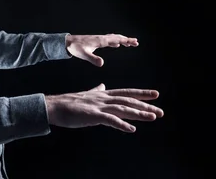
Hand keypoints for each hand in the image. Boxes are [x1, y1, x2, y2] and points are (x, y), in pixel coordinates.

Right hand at [44, 83, 162, 132]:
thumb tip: (103, 85)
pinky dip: (122, 124)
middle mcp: (103, 98)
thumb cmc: (69, 103)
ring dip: (138, 113)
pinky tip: (131, 129)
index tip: (155, 94)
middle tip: (161, 110)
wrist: (54, 106)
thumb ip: (96, 90)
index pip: (126, 93)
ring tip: (153, 117)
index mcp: (103, 94)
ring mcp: (98, 106)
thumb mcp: (87, 95)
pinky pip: (110, 120)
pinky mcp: (92, 115)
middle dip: (145, 105)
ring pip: (122, 109)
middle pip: (128, 101)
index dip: (141, 93)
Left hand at [66, 33, 138, 66]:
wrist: (67, 42)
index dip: (125, 41)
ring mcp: (99, 39)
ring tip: (130, 43)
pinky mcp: (96, 41)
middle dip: (127, 40)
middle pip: (117, 37)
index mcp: (100, 41)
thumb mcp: (84, 55)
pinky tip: (116, 45)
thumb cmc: (75, 48)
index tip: (134, 42)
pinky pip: (109, 40)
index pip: (116, 40)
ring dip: (122, 40)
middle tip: (136, 42)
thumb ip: (93, 59)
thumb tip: (102, 64)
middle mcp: (101, 38)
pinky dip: (115, 41)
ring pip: (113, 38)